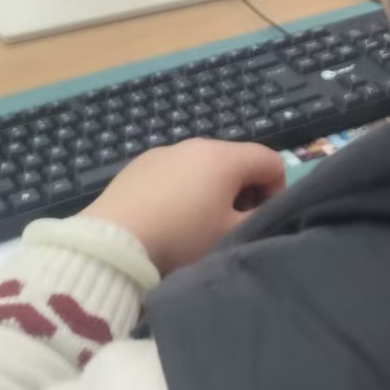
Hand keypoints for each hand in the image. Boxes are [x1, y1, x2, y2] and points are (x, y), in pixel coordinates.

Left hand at [82, 139, 285, 276]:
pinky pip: (174, 173)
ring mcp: (163, 152)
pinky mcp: (138, 165)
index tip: (261, 221)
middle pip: (236, 162)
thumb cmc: (181, 239)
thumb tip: (263, 209)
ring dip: (212, 192)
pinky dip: (182, 191)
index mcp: (223, 157)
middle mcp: (195, 144)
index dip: (278, 192)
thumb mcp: (230, 235)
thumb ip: (258, 219)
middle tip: (230, 228)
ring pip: (203, 167)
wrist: (112, 244)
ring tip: (196, 227)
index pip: (271, 161)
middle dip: (243, 193)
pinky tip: (166, 221)